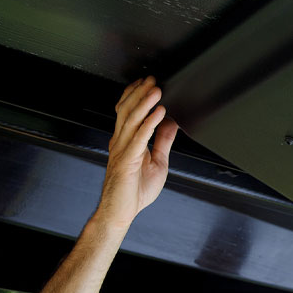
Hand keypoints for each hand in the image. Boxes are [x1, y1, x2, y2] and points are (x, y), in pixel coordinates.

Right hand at [96, 77, 177, 228]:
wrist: (121, 212)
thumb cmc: (134, 191)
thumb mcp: (158, 161)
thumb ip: (163, 142)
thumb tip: (171, 123)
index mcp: (126, 142)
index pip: (127, 112)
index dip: (135, 95)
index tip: (146, 82)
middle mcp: (121, 142)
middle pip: (127, 110)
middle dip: (139, 93)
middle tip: (151, 79)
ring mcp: (122, 150)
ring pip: (131, 120)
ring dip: (144, 103)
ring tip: (156, 90)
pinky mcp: (127, 161)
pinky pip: (139, 138)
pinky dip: (149, 123)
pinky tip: (158, 113)